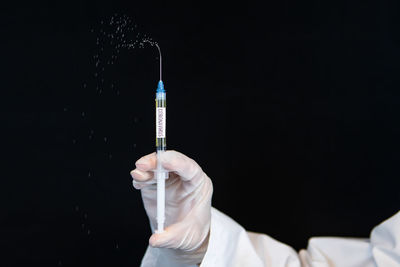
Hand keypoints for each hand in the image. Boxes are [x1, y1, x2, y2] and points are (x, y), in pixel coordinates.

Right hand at [130, 150, 212, 264]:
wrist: (182, 234)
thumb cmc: (190, 232)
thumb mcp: (185, 237)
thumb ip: (170, 238)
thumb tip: (154, 240)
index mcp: (198, 184)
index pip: (190, 168)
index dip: (177, 162)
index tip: (164, 161)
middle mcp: (184, 177)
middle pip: (171, 161)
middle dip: (156, 161)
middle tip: (142, 165)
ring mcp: (169, 179)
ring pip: (157, 166)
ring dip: (146, 168)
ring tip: (137, 175)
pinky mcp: (156, 184)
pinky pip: (147, 176)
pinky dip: (141, 177)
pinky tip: (137, 181)